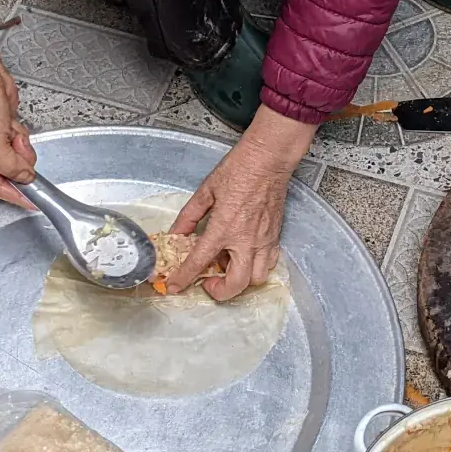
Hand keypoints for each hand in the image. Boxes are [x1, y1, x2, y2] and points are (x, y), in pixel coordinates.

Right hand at [0, 28, 36, 208]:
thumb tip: (25, 178)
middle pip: (8, 174)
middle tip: (12, 142)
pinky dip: (19, 136)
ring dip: (18, 145)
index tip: (34, 203)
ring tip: (8, 129)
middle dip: (16, 158)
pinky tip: (10, 123)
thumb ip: (9, 165)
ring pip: (17, 160)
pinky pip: (19, 146)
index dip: (16, 195)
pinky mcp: (1, 134)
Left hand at [168, 107, 315, 300]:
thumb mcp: (206, 191)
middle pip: (236, 284)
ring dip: (240, 280)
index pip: (199, 262)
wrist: (269, 160)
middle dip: (220, 291)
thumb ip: (189, 217)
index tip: (175, 287)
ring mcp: (264, 241)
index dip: (184, 278)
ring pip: (256, 279)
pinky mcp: (275, 237)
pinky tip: (245, 255)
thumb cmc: (239, 170)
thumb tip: (176, 234)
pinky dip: (256, 267)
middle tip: (208, 281)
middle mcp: (246, 240)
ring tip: (228, 267)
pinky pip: (269, 263)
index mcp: (224, 228)